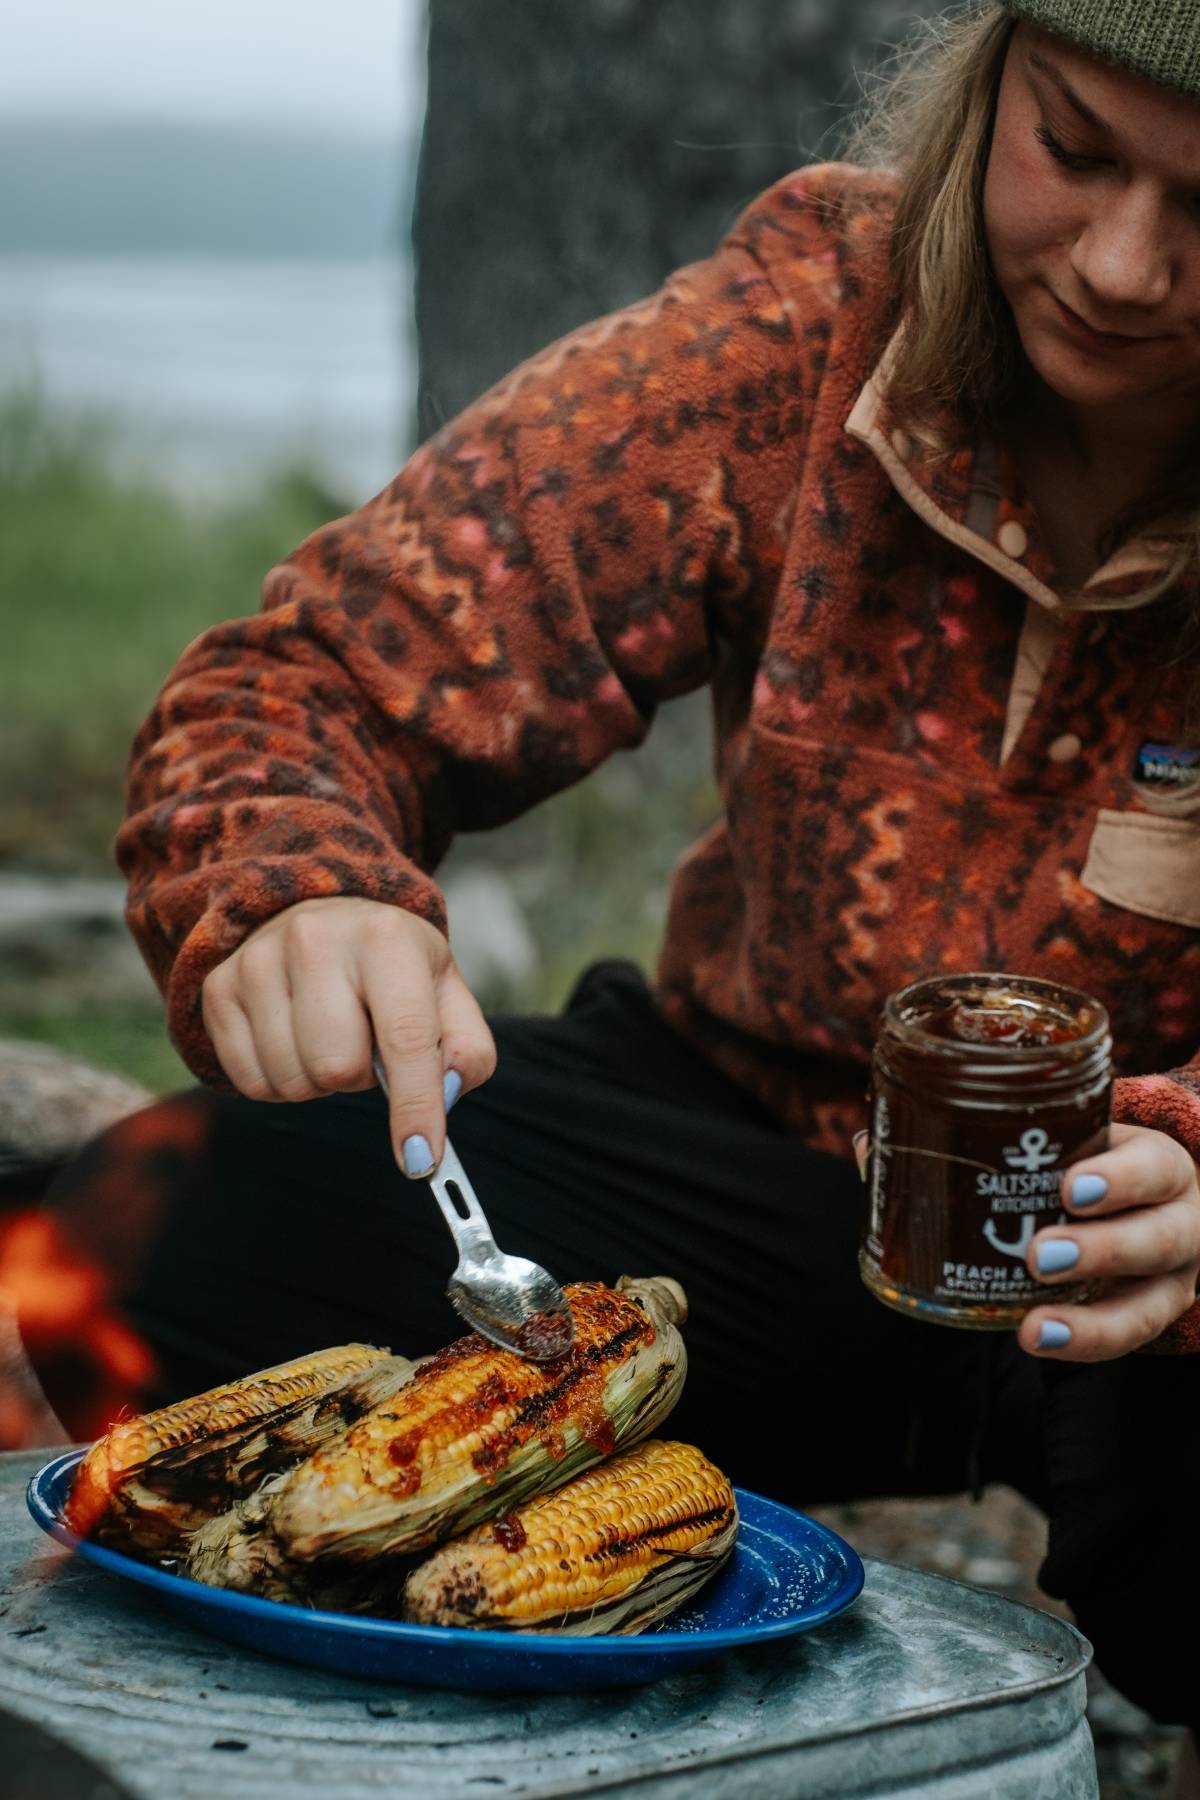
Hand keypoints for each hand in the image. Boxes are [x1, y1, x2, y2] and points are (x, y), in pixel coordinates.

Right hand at [201, 896, 495, 1175]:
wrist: (321, 913)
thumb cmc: (393, 967)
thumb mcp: (445, 992)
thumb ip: (465, 1051)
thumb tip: (441, 1097)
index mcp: (386, 937)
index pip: (404, 1036)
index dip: (414, 1105)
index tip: (421, 1159)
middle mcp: (316, 939)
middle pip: (337, 1068)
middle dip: (358, 1078)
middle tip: (364, 1044)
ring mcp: (259, 961)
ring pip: (291, 1079)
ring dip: (318, 1081)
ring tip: (329, 1035)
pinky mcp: (219, 987)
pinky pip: (249, 1082)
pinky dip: (279, 1081)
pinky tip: (293, 1040)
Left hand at [1021, 1123, 1199, 1360]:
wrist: (1128, 1199)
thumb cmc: (1088, 1160)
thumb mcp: (1076, 1135)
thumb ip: (1028, 1130)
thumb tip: (928, 1106)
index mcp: (1162, 1167)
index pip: (1154, 1169)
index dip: (1119, 1180)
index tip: (1069, 1187)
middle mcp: (1179, 1223)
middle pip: (1157, 1241)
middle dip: (1100, 1251)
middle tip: (1039, 1256)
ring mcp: (1169, 1279)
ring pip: (1146, 1307)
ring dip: (1089, 1321)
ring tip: (1034, 1328)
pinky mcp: (1147, 1317)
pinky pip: (1120, 1340)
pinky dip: (1079, 1343)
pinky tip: (1036, 1339)